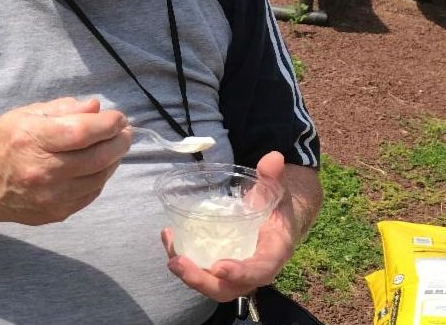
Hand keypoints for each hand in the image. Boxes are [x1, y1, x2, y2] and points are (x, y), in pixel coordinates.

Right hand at [0, 96, 130, 225]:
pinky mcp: (57, 213)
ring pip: (98, 177)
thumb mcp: (26, 114)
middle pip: (96, 157)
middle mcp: (42, 171)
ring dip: (114, 160)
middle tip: (126, 132)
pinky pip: (91, 193)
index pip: (81, 132)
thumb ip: (63, 109)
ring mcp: (51, 196)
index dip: (107, 124)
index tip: (119, 117)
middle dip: (119, 142)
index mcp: (32, 140)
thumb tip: (96, 106)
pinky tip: (101, 164)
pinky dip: (101, 177)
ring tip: (116, 145)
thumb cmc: (4, 143)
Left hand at [161, 151, 294, 301]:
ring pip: (211, 283)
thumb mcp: (276, 190)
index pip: (260, 271)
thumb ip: (273, 176)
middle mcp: (253, 269)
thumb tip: (274, 158)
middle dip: (202, 281)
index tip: (219, 267)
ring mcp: (234, 270)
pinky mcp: (218, 264)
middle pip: (228, 287)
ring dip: (187, 273)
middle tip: (178, 264)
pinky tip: (169, 236)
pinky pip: (201, 268)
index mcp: (273, 253)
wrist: (274, 220)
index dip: (241, 273)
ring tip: (170, 255)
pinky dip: (183, 256)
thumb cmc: (275, 207)